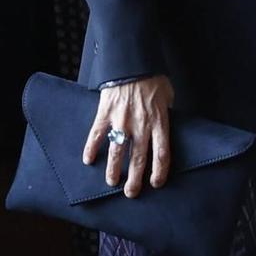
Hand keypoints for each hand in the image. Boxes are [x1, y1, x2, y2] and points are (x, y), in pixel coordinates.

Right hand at [84, 75, 174, 194]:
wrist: (132, 62)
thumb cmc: (153, 79)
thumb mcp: (168, 97)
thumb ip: (165, 114)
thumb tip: (164, 126)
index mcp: (159, 123)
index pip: (162, 155)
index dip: (159, 172)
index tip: (155, 183)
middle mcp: (141, 126)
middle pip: (138, 160)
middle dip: (134, 180)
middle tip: (131, 193)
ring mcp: (121, 122)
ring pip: (117, 153)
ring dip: (113, 170)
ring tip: (111, 182)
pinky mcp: (105, 115)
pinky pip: (96, 136)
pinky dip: (91, 149)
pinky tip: (88, 160)